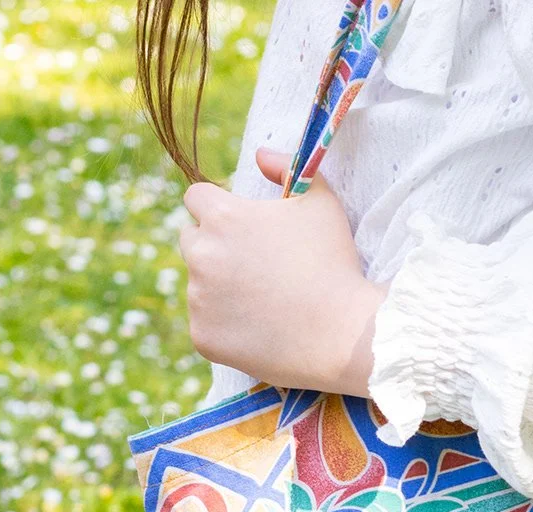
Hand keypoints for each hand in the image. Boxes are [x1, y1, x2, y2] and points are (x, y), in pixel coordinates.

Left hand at [179, 147, 386, 396]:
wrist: (341, 335)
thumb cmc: (334, 264)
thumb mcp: (322, 203)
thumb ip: (288, 167)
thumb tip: (260, 154)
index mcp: (222, 216)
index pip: (196, 198)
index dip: (219, 208)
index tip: (240, 225)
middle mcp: (201, 254)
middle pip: (191, 239)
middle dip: (215, 246)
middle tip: (255, 265)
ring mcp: (198, 298)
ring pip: (198, 284)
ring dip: (220, 287)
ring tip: (265, 301)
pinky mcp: (202, 336)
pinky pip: (205, 324)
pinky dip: (226, 326)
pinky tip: (260, 328)